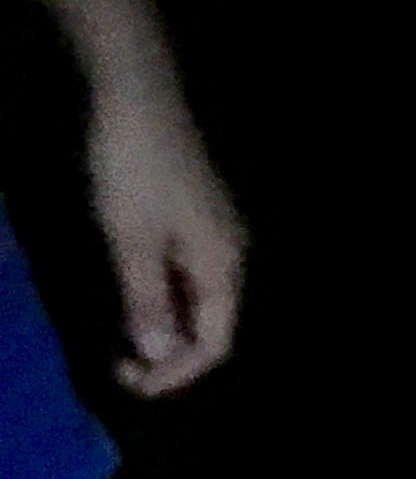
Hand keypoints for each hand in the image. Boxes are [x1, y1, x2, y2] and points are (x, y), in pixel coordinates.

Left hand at [86, 77, 242, 395]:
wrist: (137, 95)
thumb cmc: (134, 169)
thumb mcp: (131, 240)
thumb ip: (146, 299)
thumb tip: (157, 353)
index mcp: (222, 266)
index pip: (214, 342)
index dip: (178, 371)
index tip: (133, 383)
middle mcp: (231, 254)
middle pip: (212, 324)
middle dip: (171, 353)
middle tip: (122, 365)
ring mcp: (216, 233)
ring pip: (199, 299)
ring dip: (165, 325)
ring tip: (123, 337)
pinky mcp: (197, 215)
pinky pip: (188, 274)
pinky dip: (163, 296)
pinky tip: (134, 294)